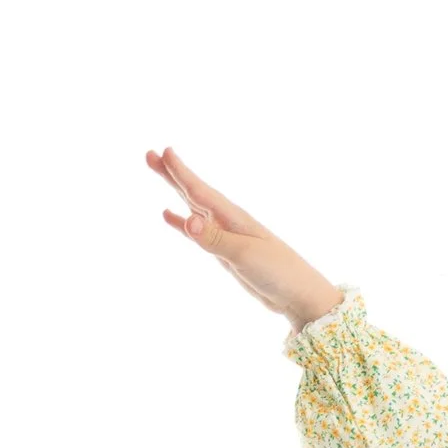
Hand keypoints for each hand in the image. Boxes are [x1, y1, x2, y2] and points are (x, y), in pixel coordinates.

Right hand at [146, 146, 341, 329]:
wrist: (299, 295)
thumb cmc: (278, 272)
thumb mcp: (244, 255)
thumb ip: (214, 239)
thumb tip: (186, 221)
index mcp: (233, 217)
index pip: (201, 191)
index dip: (182, 173)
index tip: (165, 152)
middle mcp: (227, 221)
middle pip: (194, 192)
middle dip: (173, 175)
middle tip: (149, 155)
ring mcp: (225, 235)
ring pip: (193, 207)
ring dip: (175, 191)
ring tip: (158, 172)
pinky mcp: (225, 252)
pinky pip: (197, 232)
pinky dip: (182, 223)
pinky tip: (169, 216)